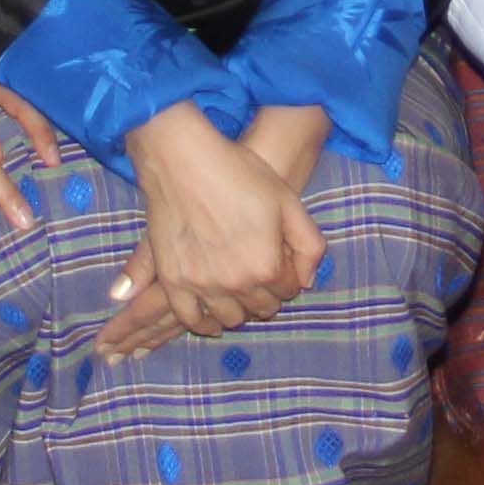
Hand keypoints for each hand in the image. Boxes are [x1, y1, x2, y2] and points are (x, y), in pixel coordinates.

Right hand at [99, 106, 318, 359]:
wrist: (184, 161)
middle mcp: (236, 283)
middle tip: (259, 273)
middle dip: (267, 294)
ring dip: (240, 308)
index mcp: (267, 266)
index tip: (280, 261)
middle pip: (261, 308)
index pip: (288, 290)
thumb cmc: (240, 174)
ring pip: (229, 318)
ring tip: (238, 291)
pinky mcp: (174, 282)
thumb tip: (307, 282)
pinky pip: (192, 319)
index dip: (288, 275)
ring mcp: (202, 286)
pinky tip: (211, 316)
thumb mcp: (288, 201)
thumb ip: (309, 244)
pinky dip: (205, 322)